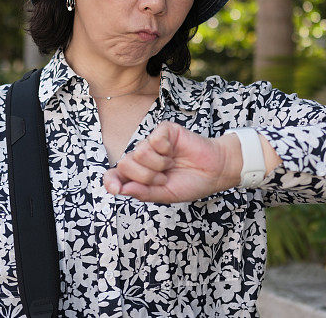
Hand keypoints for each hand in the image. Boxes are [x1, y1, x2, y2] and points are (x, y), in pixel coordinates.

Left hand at [102, 121, 241, 202]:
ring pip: (139, 152)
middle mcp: (142, 158)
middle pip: (125, 163)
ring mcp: (152, 143)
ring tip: (171, 165)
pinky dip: (165, 149)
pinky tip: (174, 151)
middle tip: (163, 178)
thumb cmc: (190, 182)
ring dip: (158, 164)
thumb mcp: (165, 194)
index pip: (115, 175)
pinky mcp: (164, 130)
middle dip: (145, 176)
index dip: (111, 181)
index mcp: (139, 175)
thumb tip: (121, 190)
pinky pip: (154, 138)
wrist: (214, 171)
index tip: (116, 189)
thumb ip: (143, 193)